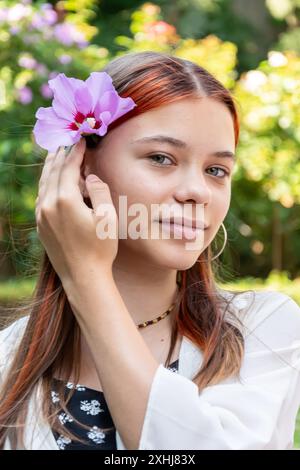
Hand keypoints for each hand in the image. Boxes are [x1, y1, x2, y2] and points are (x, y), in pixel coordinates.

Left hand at [35, 138, 118, 286]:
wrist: (83, 277)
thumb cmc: (100, 248)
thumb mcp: (107, 218)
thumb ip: (99, 191)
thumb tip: (89, 176)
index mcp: (65, 200)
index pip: (68, 167)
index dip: (76, 152)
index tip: (81, 140)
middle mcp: (48, 205)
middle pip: (52, 172)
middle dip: (60, 155)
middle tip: (67, 141)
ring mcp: (41, 216)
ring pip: (43, 184)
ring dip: (50, 168)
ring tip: (56, 155)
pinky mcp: (40, 226)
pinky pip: (41, 197)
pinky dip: (46, 184)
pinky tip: (51, 182)